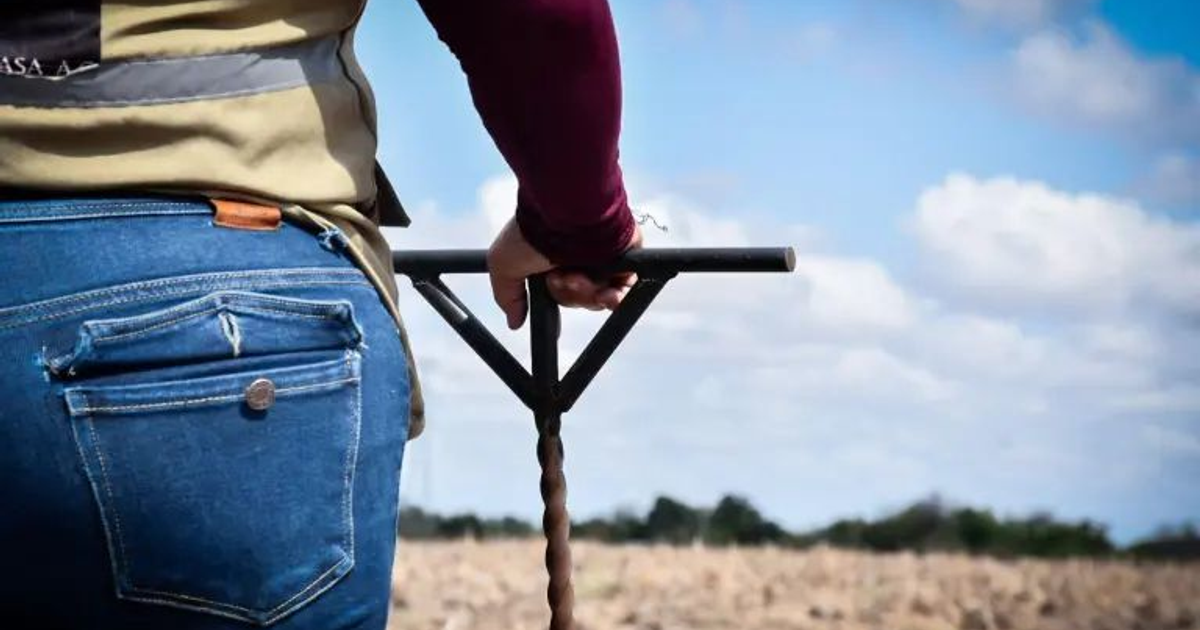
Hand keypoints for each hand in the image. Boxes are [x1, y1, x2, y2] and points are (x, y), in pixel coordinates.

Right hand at [487, 218, 642, 328]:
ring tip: (579, 278)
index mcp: (552, 259)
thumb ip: (508, 297)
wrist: (565, 212)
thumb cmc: (533, 232)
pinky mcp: (625, 257)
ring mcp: (602, 258)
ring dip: (587, 295)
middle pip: (578, 298)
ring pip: (598, 297)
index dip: (557, 299)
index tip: (550, 303)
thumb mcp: (503, 266)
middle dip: (569, 295)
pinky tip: (607, 295)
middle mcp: (578, 258)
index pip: (559, 294)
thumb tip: (514, 321)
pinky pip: (624, 289)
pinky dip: (616, 298)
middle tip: (564, 279)